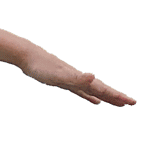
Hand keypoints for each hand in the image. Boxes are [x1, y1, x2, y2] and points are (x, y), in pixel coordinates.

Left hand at [19, 47, 136, 106]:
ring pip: (94, 91)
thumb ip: (76, 77)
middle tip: (131, 103)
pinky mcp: (64, 82)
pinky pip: (82, 92)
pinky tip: (95, 101)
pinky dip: (90, 97)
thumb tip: (94, 77)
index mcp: (81, 79)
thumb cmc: (42, 66)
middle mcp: (80, 79)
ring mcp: (73, 81)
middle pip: (102, 90)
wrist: (29, 57)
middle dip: (117, 97)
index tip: (131, 102)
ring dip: (106, 97)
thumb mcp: (59, 75)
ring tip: (118, 104)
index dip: (117, 96)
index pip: (103, 89)